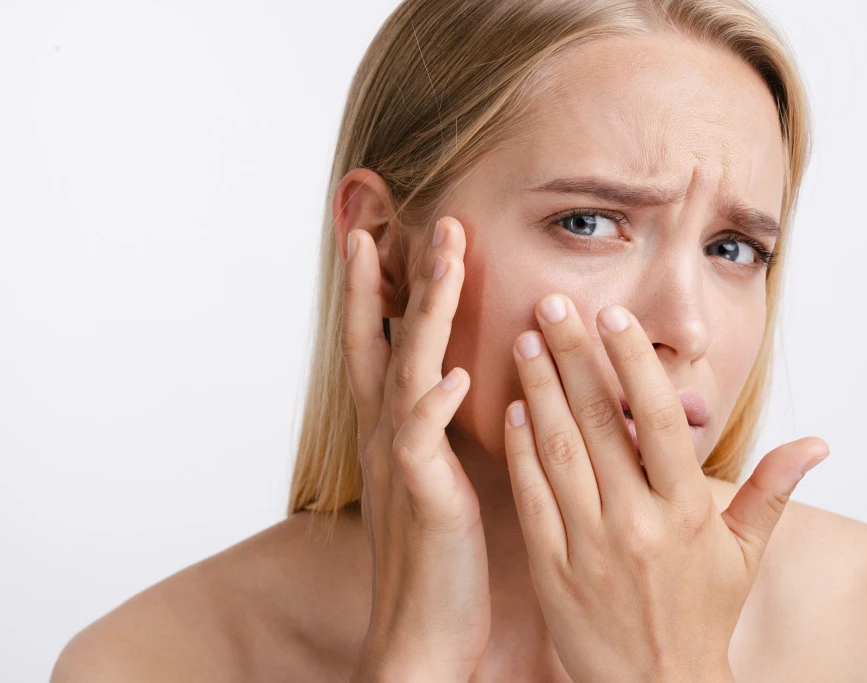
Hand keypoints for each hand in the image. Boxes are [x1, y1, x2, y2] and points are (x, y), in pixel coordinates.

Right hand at [344, 216, 489, 681]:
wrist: (420, 631)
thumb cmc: (437, 557)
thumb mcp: (436, 481)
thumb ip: (441, 433)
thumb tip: (464, 388)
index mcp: (391, 431)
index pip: (378, 346)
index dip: (374, 292)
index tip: (375, 239)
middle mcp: (386, 436)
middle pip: (382, 340)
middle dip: (395, 278)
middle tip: (416, 221)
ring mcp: (400, 461)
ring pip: (406, 368)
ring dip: (428, 310)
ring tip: (446, 256)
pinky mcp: (422, 493)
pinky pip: (422, 438)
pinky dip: (434, 402)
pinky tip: (455, 373)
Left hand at [504, 294, 828, 681]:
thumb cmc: (702, 614)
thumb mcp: (745, 555)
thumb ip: (772, 491)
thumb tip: (818, 443)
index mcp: (688, 511)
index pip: (658, 419)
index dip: (633, 363)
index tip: (613, 316)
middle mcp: (638, 522)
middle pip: (599, 423)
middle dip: (573, 357)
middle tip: (553, 303)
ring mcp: (590, 544)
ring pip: (559, 452)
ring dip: (539, 391)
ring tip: (527, 341)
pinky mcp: (552, 568)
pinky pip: (532, 497)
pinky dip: (521, 451)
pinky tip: (512, 409)